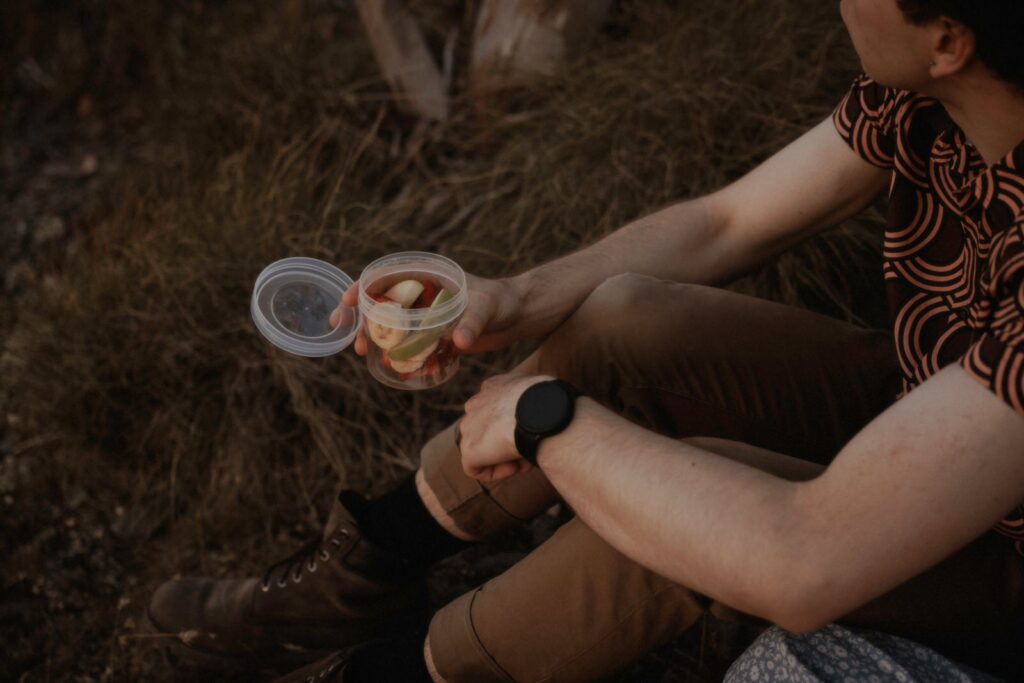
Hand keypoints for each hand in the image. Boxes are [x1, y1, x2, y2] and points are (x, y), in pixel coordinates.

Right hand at [331, 272, 527, 355]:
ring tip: (360, 352)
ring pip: (390, 322)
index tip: (349, 301)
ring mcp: (425, 314)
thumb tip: (460, 342)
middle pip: (380, 300)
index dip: (363, 286)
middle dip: (359, 314)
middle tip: (342, 332)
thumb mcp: (488, 308)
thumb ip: (472, 323)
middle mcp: (421, 293)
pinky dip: (396, 353)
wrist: (519, 315)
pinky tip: (390, 366)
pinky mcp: (433, 333)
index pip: (386, 275)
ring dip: (373, 335)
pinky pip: (407, 342)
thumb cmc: (504, 301)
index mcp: (427, 276)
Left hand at [459, 373, 552, 481]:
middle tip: (533, 447)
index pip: (498, 410)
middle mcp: (477, 403)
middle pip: (490, 431)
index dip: (516, 426)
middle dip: (509, 443)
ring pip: (484, 450)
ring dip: (507, 457)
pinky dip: (498, 472)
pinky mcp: (469, 449)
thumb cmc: (553, 402)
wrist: (543, 412)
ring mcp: (469, 426)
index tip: (535, 433)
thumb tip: (547, 416)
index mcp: (494, 387)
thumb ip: (536, 402)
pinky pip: (476, 469)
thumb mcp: (545, 394)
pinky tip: (517, 465)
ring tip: (528, 457)